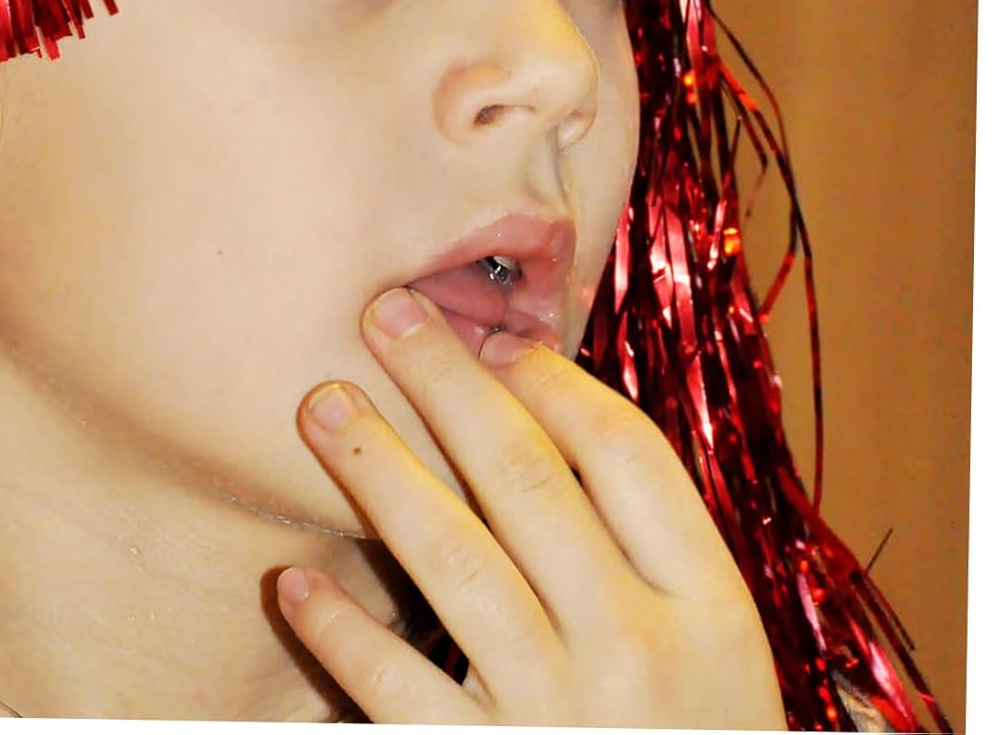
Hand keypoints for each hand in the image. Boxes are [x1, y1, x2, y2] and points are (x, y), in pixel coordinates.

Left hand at [278, 287, 787, 727]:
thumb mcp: (713, 655)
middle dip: (446, 382)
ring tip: (322, 404)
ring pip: (453, 557)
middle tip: (384, 312)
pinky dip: (342, 630)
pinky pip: (396, 685)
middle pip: (528, 479)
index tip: (493, 336)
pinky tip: (293, 582)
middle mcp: (641, 652)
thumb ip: (650, 553)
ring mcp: (563, 716)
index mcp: (714, 610)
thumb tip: (547, 407)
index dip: (552, 379)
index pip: (626, 453)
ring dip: (379, 469)